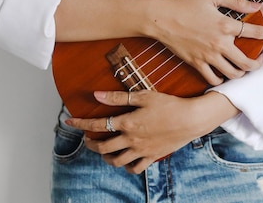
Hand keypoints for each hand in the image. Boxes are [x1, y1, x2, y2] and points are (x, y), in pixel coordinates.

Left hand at [66, 90, 238, 173]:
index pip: (97, 125)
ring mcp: (141, 150)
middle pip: (103, 148)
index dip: (81, 124)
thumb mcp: (144, 96)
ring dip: (106, 158)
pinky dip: (127, 167)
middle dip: (91, 144)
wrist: (192, 119)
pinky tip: (125, 160)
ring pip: (116, 161)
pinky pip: (135, 168)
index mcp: (128, 123)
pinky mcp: (153, 156)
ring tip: (104, 152)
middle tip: (87, 140)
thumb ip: (118, 98)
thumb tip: (96, 95)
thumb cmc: (170, 104)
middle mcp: (131, 140)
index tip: (70, 122)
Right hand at [149, 0, 262, 84]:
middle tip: (260, 62)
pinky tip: (224, 75)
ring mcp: (208, 56)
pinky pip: (213, 78)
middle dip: (258, 64)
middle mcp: (220, 43)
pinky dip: (222, 80)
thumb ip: (236, 1)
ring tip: (244, 69)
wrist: (161, 18)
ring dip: (242, 73)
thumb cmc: (186, 3)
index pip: (255, 33)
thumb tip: (256, 6)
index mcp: (225, 25)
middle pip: (247, 62)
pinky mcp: (196, 63)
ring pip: (232, 73)